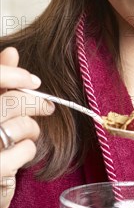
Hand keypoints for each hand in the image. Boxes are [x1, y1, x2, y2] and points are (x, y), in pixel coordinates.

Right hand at [0, 47, 54, 207]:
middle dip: (35, 103)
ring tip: (27, 135)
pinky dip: (28, 150)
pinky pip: (25, 150)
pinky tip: (19, 156)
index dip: (12, 74)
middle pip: (11, 102)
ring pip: (21, 125)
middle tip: (47, 107)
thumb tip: (11, 51)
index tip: (33, 80)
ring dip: (31, 130)